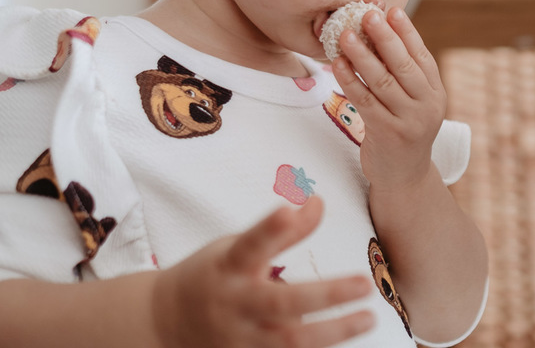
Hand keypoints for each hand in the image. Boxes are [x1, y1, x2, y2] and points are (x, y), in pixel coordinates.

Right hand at [151, 196, 374, 347]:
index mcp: (229, 267)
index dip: (270, 229)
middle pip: (281, 302)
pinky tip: (345, 341)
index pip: (250, 245)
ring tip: (369, 318)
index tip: (288, 210)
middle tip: (364, 283)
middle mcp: (235, 304)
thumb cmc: (212, 275)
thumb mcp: (236, 247)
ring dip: (333, 332)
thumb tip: (317, 201)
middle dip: (325, 295)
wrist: (165, 322)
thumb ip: (280, 231)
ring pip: (290, 341)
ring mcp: (241, 338)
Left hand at [330, 7, 445, 192]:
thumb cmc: (403, 130)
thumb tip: (381, 32)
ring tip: (345, 35)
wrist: (404, 177)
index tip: (392, 10)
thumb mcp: (413, 103)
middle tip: (367, 15)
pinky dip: (350, 80)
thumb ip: (404, 75)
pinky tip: (337, 64)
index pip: (421, 56)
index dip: (407, 32)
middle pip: (403, 65)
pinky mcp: (387, 134)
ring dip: (361, 55)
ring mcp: (409, 121)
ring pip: (382, 81)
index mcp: (435, 93)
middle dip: (384, 37)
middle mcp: (427, 105)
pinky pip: (365, 100)